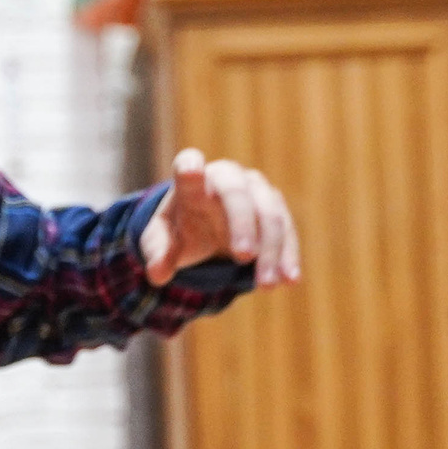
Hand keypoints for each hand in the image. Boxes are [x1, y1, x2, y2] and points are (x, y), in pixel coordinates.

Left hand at [141, 148, 300, 290]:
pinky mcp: (276, 208)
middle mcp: (227, 177)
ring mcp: (256, 189)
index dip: (189, 167)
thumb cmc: (179, 230)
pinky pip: (287, 229)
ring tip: (265, 285)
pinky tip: (290, 279)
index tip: (191, 171)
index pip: (187, 164)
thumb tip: (157, 274)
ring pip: (269, 214)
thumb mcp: (161, 242)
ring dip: (271, 250)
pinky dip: (288, 255)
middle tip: (243, 256)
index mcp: (191, 181)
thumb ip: (158, 254)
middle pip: (237, 193)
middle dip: (242, 224)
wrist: (204, 227)